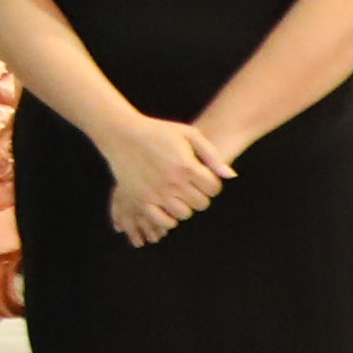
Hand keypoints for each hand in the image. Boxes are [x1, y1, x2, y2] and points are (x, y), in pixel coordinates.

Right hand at [104, 114, 236, 244]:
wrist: (122, 134)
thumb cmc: (158, 131)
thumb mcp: (189, 134)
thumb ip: (212, 155)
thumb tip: (230, 176)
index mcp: (187, 166)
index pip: (214, 189)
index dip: (212, 184)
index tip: (204, 178)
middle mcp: (173, 182)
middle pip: (202, 203)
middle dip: (200, 195)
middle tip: (191, 186)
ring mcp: (157, 193)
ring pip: (185, 214)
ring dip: (186, 206)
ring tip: (179, 194)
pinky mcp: (142, 200)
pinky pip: (164, 221)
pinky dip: (170, 217)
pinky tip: (167, 205)